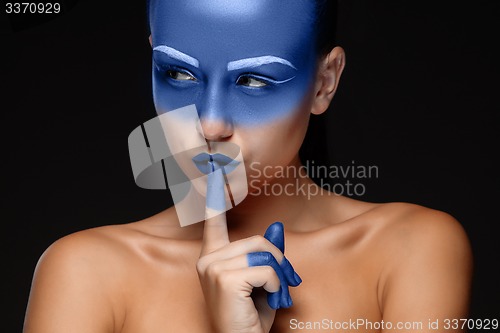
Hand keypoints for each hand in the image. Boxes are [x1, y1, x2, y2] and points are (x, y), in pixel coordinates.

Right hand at [197, 169, 300, 331]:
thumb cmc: (251, 317)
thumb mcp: (262, 281)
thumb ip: (265, 255)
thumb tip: (276, 228)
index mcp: (212, 258)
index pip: (212, 223)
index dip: (213, 199)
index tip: (213, 172)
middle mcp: (207, 260)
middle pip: (258, 242)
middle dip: (280, 262)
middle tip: (289, 282)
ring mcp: (213, 268)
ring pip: (264, 255)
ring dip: (280, 276)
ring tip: (276, 295)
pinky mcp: (224, 278)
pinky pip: (266, 270)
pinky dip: (276, 287)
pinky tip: (268, 301)